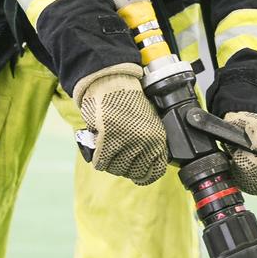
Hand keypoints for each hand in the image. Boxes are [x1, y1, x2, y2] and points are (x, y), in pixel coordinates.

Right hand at [73, 63, 167, 184]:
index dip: (143, 175)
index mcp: (158, 138)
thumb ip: (148, 143)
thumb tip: (142, 166)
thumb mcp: (147, 121)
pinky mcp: (108, 140)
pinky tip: (99, 149)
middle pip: (133, 172)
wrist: (112, 82)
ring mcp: (127, 142)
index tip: (136, 174)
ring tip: (107, 150)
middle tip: (117, 157)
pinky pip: (102, 162)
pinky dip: (98, 158)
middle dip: (123, 167)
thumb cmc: (127, 100)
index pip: (155, 171)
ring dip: (110, 163)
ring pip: (116, 169)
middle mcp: (145, 142)